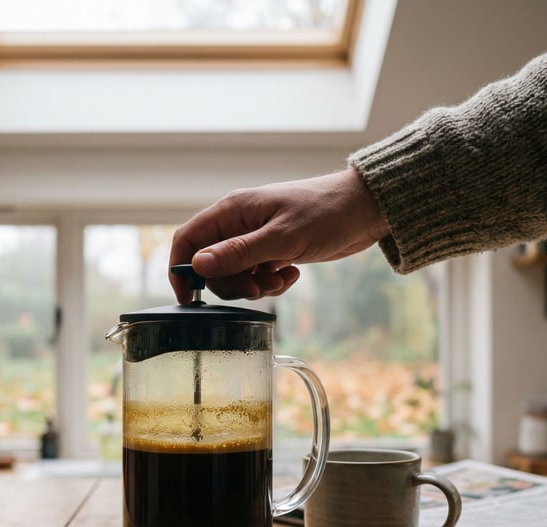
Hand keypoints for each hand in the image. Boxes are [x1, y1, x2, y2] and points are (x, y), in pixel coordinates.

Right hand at [169, 167, 389, 301]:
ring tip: (282, 278)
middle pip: (210, 265)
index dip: (181, 270)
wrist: (365, 209)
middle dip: (231, 285)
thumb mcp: (282, 238)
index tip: (190, 298)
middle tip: (257, 289)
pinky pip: (257, 276)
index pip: (187, 240)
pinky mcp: (273, 251)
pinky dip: (271, 283)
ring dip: (255, 286)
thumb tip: (197, 265)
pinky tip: (292, 274)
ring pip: (235, 275)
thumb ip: (238, 253)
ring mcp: (255, 239)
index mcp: (232, 211)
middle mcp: (238, 224)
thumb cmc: (326, 212)